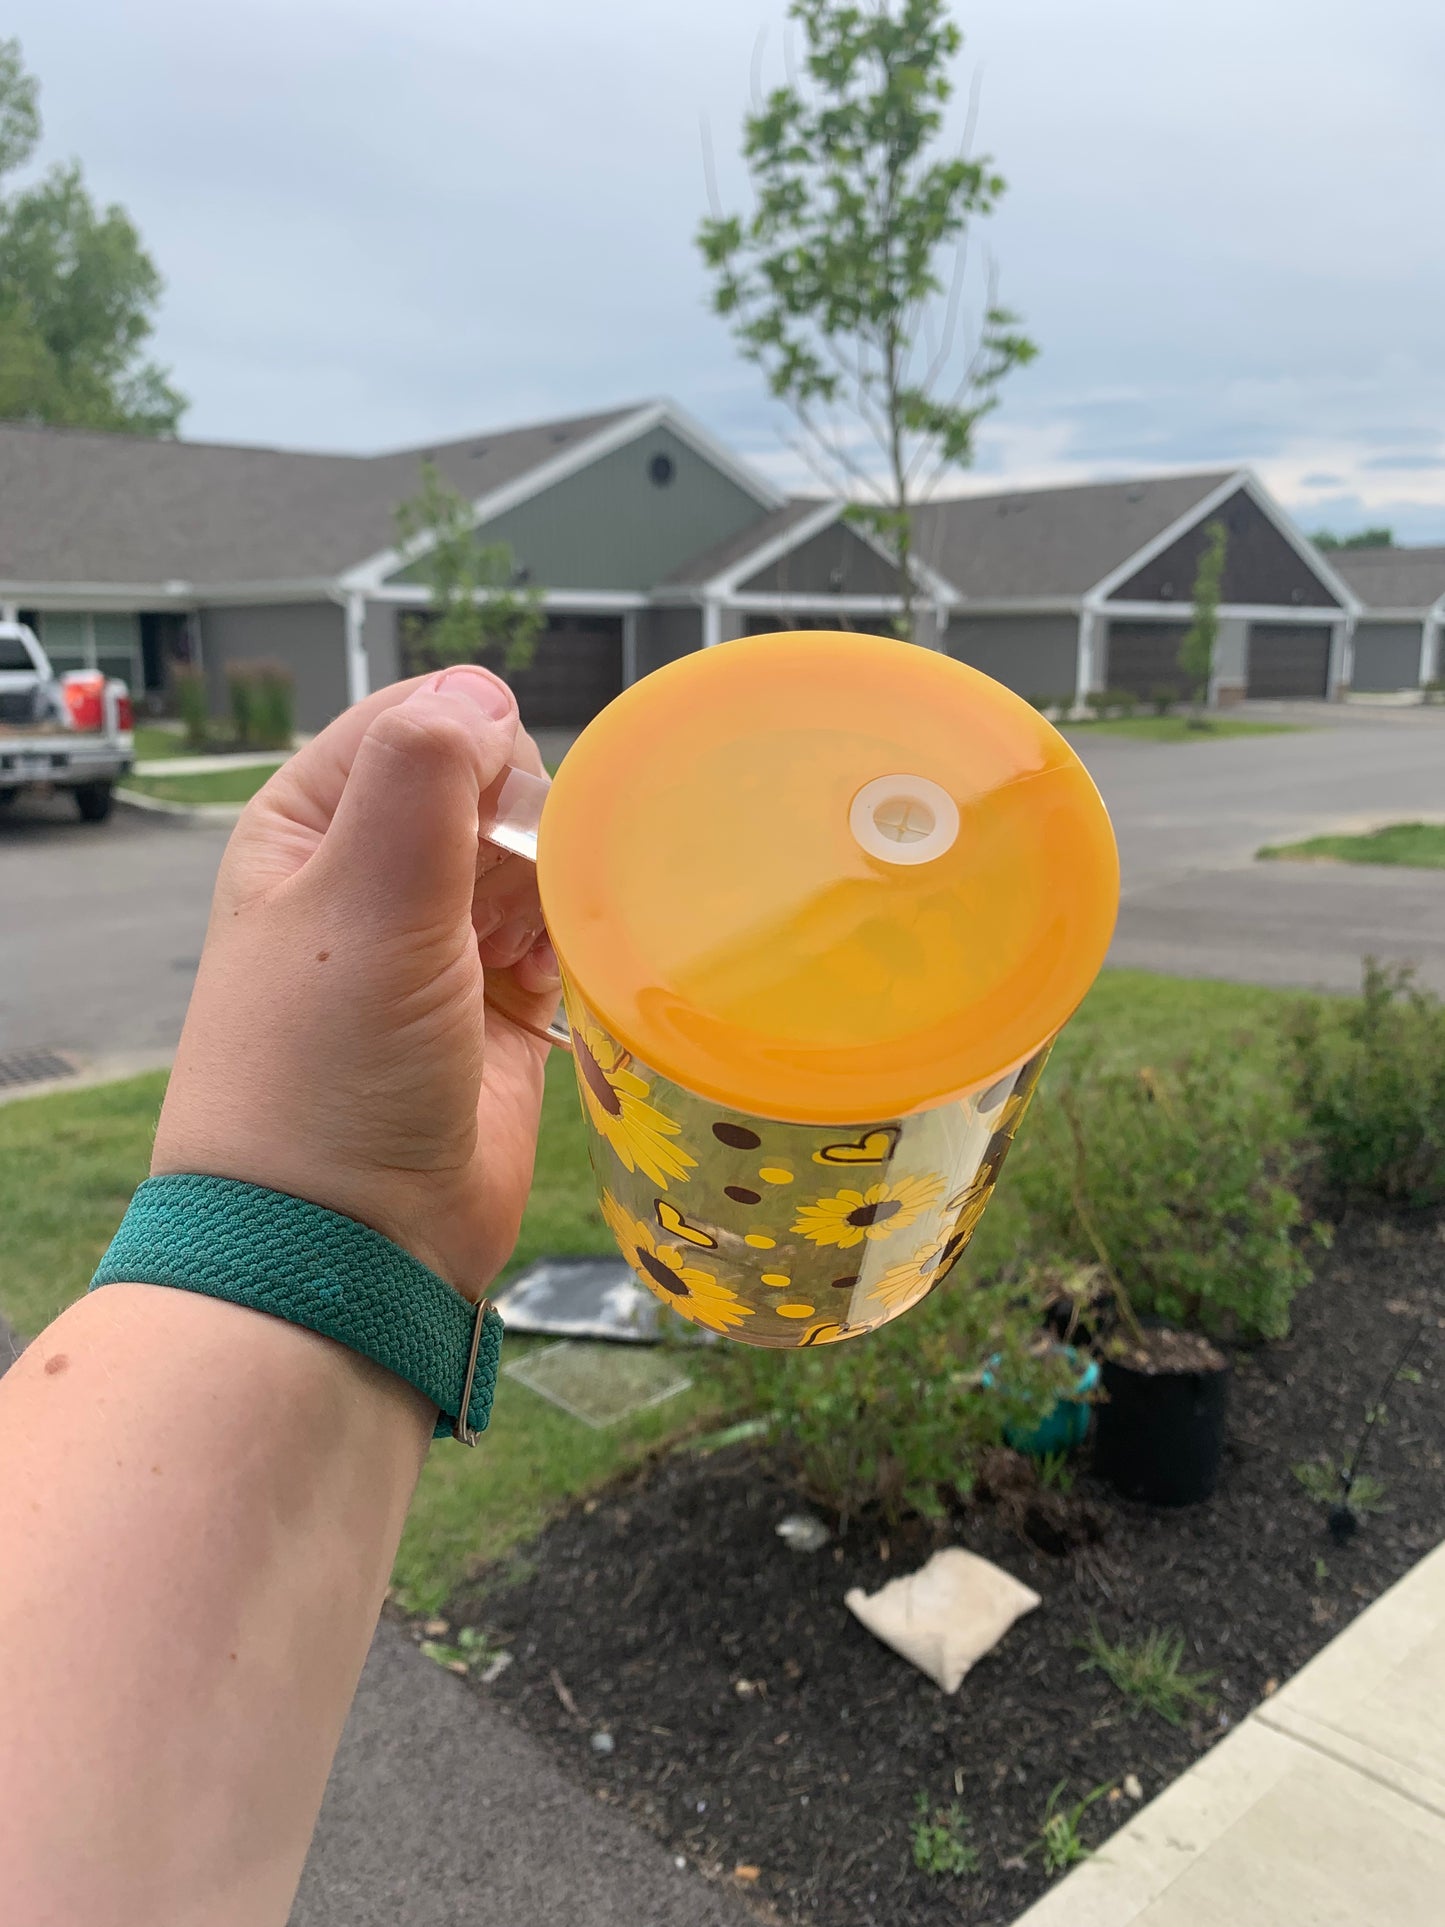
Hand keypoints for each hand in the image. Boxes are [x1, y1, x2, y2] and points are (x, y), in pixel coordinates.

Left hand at [152, 667, 557, 1297]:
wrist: (351, 1246)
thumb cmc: (326, 1074)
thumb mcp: (358, 899)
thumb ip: (421, 773)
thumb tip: (480, 691)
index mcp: (311, 826)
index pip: (417, 720)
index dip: (473, 747)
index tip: (495, 811)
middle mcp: (374, 873)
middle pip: (490, 784)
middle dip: (521, 830)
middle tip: (495, 911)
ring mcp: (443, 941)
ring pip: (537, 857)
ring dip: (552, 892)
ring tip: (517, 958)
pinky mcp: (504, 1005)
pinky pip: (565, 931)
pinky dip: (576, 942)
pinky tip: (553, 979)